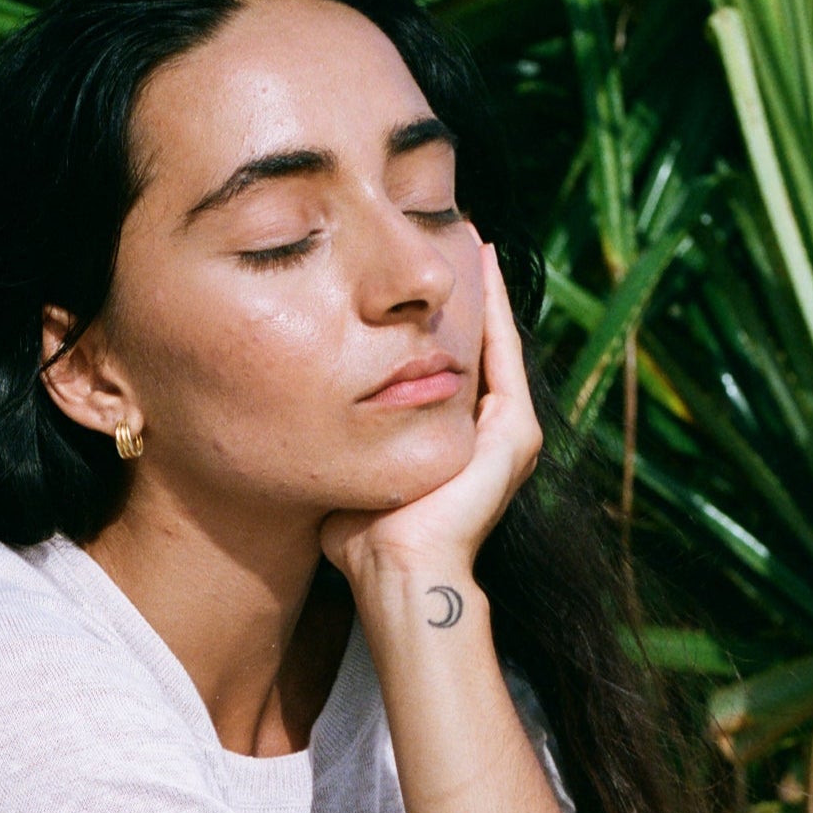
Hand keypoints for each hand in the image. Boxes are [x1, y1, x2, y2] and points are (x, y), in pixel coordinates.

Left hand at [319, 234, 542, 584]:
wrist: (395, 572)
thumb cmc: (362, 540)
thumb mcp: (351, 470)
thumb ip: (340, 442)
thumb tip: (298, 419)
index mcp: (451, 446)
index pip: (446, 371)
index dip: (430, 326)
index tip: (411, 284)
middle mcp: (486, 438)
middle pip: (475, 350)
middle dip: (461, 300)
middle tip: (450, 240)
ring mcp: (506, 435)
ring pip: (494, 344)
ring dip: (482, 293)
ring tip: (470, 239)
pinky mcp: (513, 434)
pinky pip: (504, 355)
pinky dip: (495, 309)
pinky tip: (483, 265)